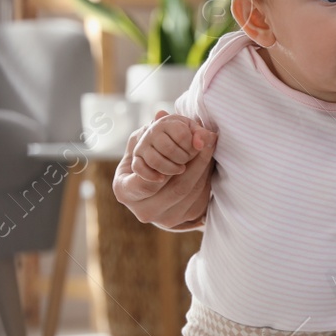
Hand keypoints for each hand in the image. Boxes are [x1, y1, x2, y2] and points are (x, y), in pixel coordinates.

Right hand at [113, 110, 216, 226]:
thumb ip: (150, 130)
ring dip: (204, 168)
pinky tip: (210, 164)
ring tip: (211, 147)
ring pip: (190, 193)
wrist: (153, 190)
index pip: (145, 180)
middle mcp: (143, 210)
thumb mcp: (141, 144)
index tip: (184, 147)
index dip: (165, 165)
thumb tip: (161, 114)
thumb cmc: (143, 159)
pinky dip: (206, 180)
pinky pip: (199, 200)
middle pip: (176, 187)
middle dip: (195, 161)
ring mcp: (163, 219)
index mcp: (125, 190)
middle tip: (207, 140)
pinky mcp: (182, 222)